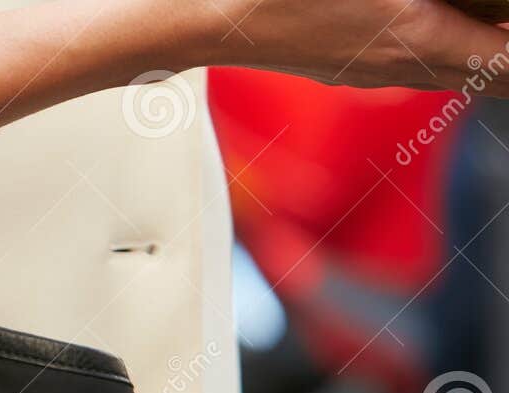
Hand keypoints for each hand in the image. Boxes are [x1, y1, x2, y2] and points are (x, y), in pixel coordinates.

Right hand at [202, 0, 508, 94]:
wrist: (209, 18)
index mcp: (413, 37)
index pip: (504, 61)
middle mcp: (400, 67)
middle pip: (494, 78)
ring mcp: (375, 73)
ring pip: (460, 76)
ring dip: (494, 57)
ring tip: (499, 31)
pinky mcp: (354, 68)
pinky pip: (425, 69)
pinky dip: (456, 53)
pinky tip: (453, 26)